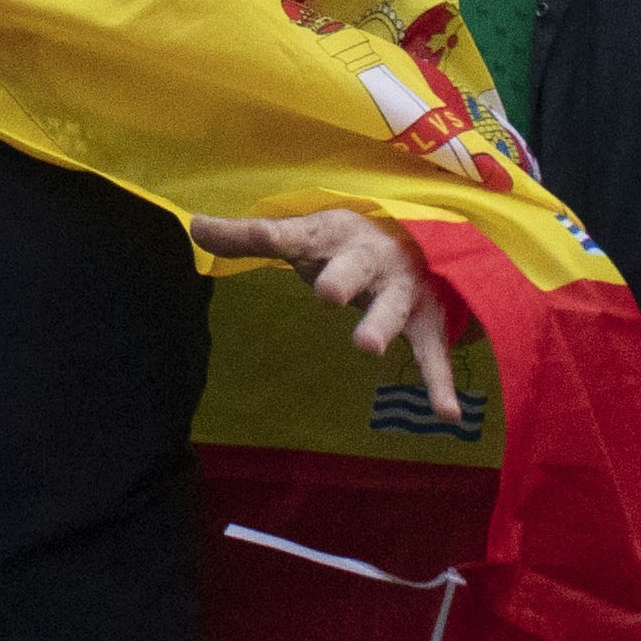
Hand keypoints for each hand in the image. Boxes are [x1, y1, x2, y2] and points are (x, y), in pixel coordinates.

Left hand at [192, 203, 470, 424]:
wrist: (421, 239)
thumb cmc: (346, 244)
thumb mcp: (303, 234)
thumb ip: (252, 237)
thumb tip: (194, 226)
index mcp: (334, 234)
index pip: (291, 233)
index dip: (261, 235)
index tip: (235, 234)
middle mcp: (370, 257)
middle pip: (353, 266)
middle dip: (341, 277)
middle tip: (326, 293)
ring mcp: (402, 289)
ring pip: (392, 304)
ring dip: (381, 322)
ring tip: (367, 346)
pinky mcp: (426, 320)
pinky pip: (433, 351)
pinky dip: (440, 381)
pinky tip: (446, 414)